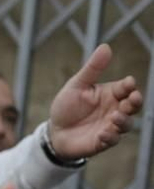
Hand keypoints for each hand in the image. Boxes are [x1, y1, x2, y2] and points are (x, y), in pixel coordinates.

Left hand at [45, 44, 142, 159]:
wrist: (54, 131)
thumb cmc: (67, 106)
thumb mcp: (77, 85)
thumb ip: (92, 69)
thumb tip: (106, 46)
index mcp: (112, 93)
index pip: (127, 87)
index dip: (129, 85)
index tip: (128, 83)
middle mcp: (115, 109)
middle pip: (133, 105)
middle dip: (135, 101)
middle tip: (132, 98)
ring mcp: (110, 126)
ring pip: (127, 124)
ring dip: (123, 120)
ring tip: (114, 117)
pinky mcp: (102, 141)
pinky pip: (112, 140)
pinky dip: (110, 137)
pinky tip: (102, 133)